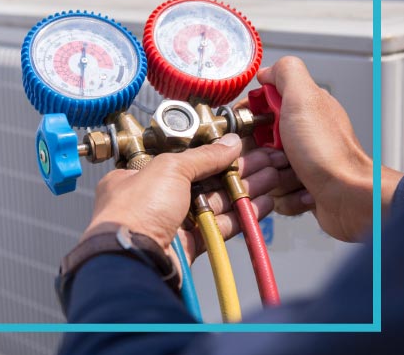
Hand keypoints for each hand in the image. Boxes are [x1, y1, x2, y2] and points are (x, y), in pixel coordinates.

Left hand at [81, 133, 287, 270]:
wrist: (131, 259)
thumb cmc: (136, 209)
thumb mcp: (170, 168)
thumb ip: (204, 156)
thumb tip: (230, 143)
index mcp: (142, 175)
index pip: (186, 159)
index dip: (216, 153)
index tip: (241, 148)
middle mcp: (156, 199)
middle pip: (206, 180)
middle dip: (238, 170)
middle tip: (266, 161)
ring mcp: (172, 223)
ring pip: (216, 203)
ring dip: (244, 190)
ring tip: (272, 178)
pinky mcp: (188, 245)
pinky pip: (219, 226)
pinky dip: (240, 216)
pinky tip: (263, 205)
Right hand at [248, 56, 402, 241]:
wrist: (350, 196)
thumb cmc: (329, 152)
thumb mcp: (304, 99)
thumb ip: (286, 73)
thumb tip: (266, 71)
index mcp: (299, 110)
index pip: (257, 111)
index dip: (248, 121)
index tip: (249, 130)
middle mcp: (299, 135)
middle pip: (255, 145)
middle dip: (259, 156)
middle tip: (278, 157)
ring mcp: (299, 163)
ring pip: (263, 172)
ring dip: (273, 179)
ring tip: (295, 176)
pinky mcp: (300, 188)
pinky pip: (275, 194)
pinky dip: (286, 196)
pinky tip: (303, 190)